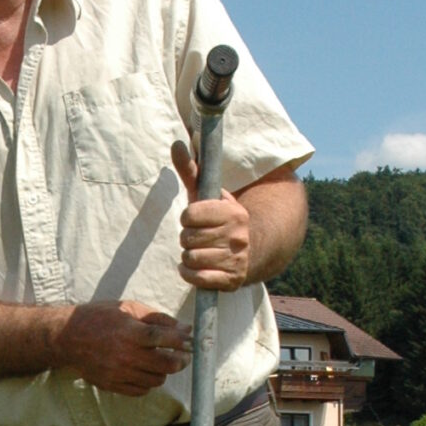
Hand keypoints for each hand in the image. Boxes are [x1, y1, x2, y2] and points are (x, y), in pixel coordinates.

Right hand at [56, 299, 191, 395]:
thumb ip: (158, 318)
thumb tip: (185, 328)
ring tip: (161, 362)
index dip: (181, 341)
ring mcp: (118, 372)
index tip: (189, 341)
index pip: (164, 338)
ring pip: (156, 380)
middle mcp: (125, 354)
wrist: (67, 338)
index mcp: (129, 332)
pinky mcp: (112, 385)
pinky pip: (141, 390)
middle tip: (183, 355)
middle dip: (180, 360)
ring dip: (164, 372)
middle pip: (165, 365)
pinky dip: (148, 383)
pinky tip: (145, 371)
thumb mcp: (128, 309)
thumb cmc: (100, 318)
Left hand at [172, 140, 251, 289]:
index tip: (195, 219)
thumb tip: (176, 144)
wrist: (249, 252)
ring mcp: (236, 259)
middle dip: (187, 238)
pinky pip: (196, 277)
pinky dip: (189, 274)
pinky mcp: (231, 280)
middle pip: (187, 238)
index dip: (187, 218)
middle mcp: (238, 236)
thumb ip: (191, 170)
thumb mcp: (207, 195)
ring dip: (188, 256)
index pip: (190, 215)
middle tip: (199, 237)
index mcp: (233, 212)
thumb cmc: (218, 220)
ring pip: (189, 258)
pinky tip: (196, 267)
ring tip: (200, 252)